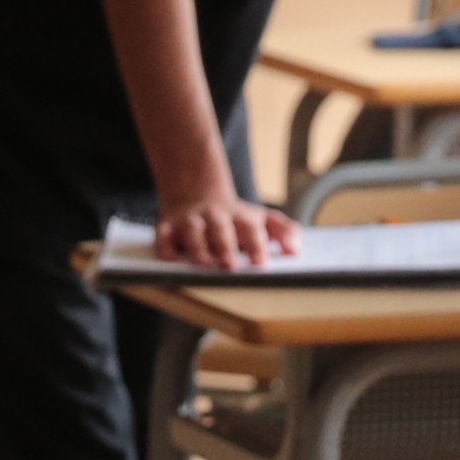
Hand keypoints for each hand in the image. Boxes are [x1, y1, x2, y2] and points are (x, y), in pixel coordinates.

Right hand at [153, 189, 301, 270]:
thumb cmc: (233, 218)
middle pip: (221, 229)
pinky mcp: (167, 227)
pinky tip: (170, 258)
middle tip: (231, 266)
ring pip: (193, 231)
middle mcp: (215, 217)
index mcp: (240, 217)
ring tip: (203, 264)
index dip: (257, 245)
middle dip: (225, 247)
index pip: (251, 229)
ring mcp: (190, 221)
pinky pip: (163, 235)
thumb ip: (282, 231)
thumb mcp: (261, 219)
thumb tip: (296, 249)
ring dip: (198, 246)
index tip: (262, 264)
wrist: (196, 193)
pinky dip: (165, 246)